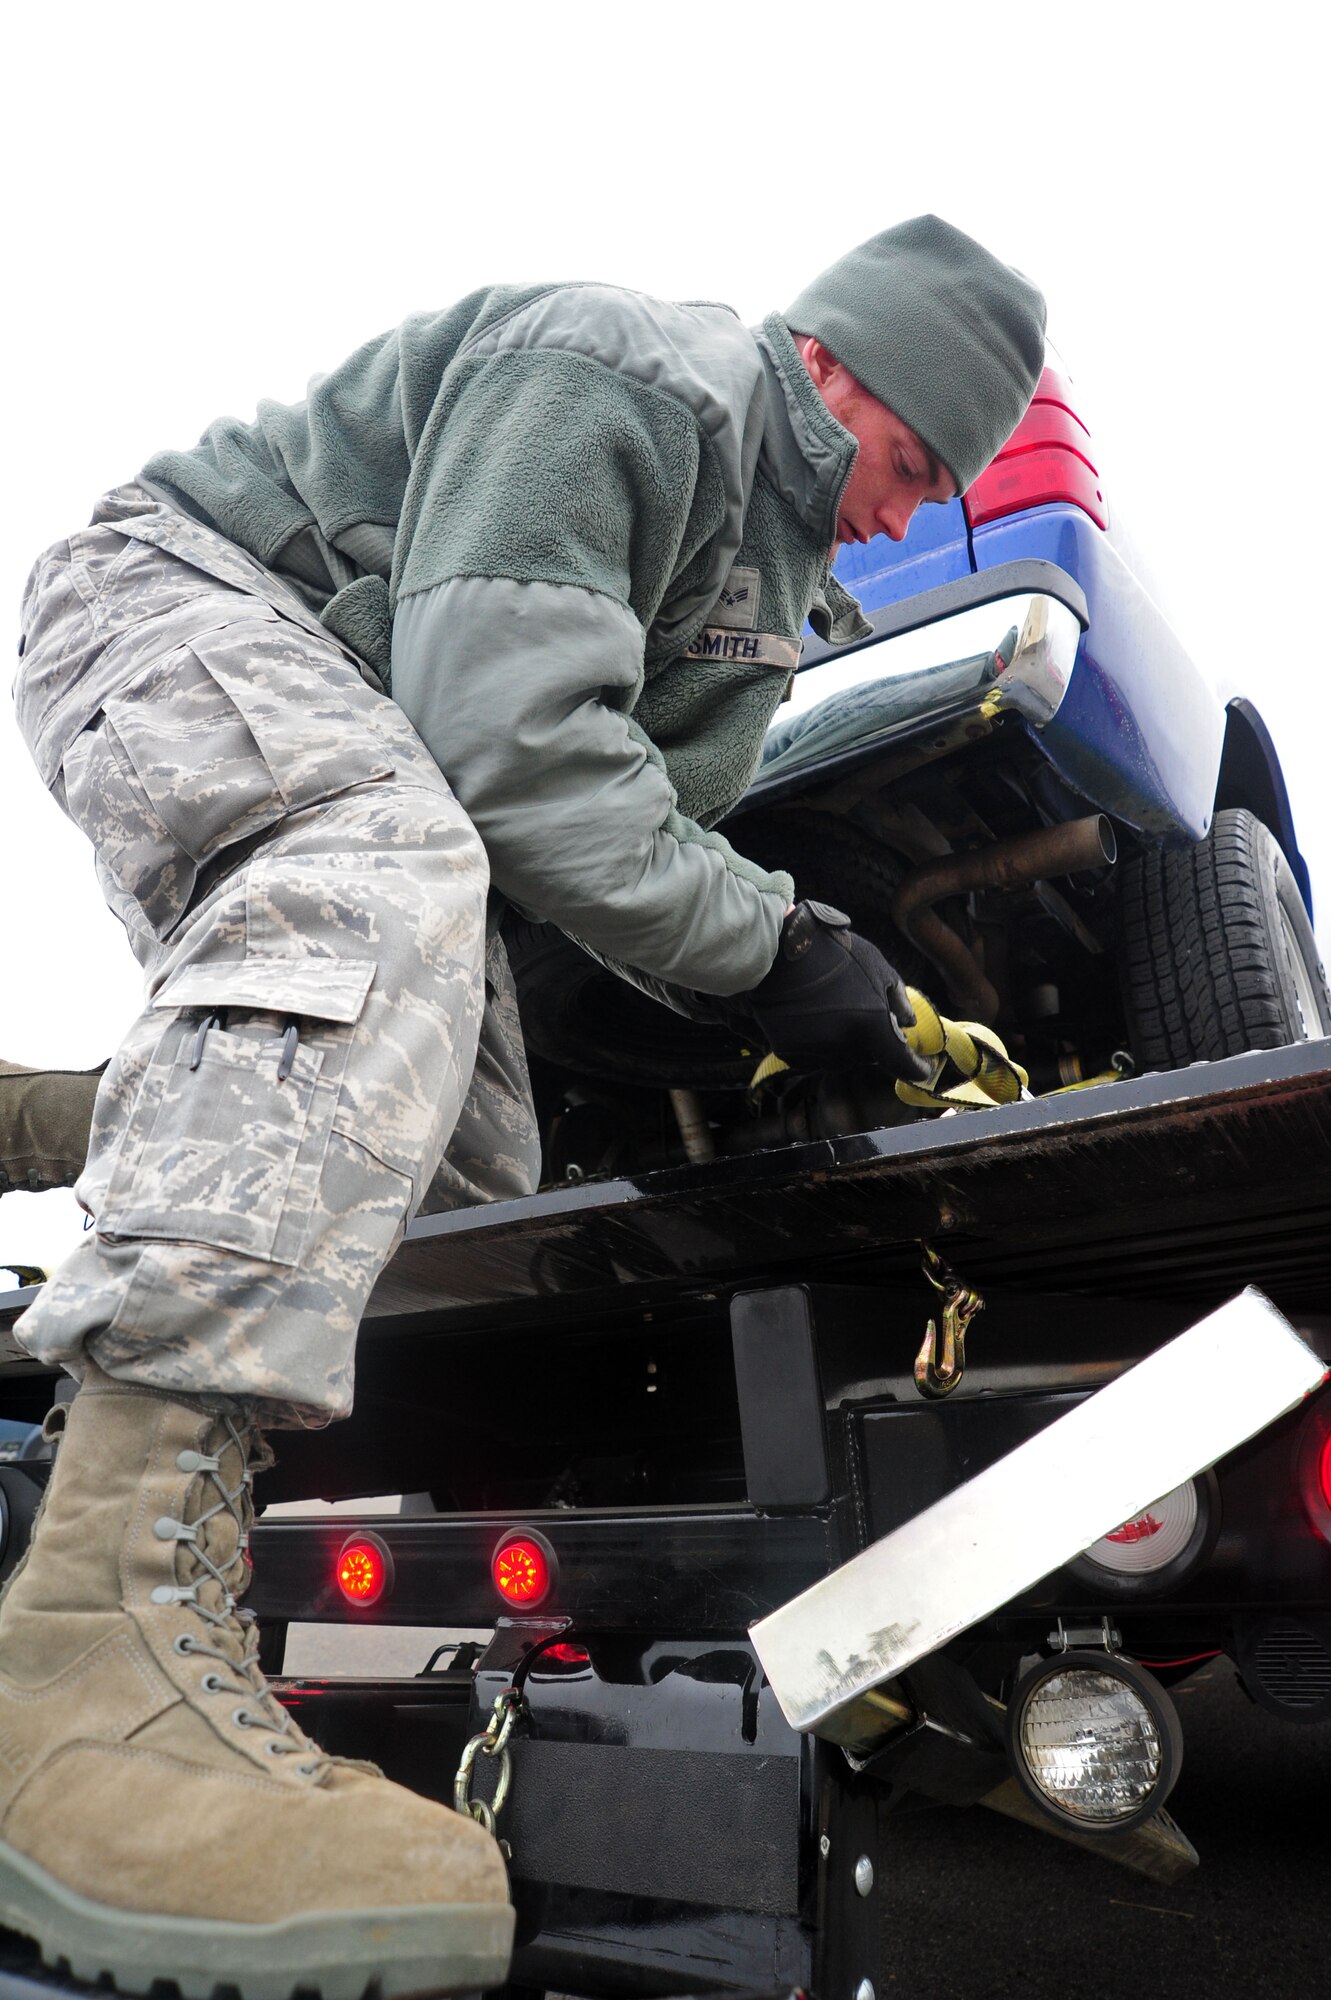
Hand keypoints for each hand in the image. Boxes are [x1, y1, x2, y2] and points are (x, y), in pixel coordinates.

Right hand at [739, 901, 930, 1080]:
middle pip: (868, 1058)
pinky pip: (814, 1058)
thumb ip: (897, 999)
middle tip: (864, 1015)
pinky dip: (819, 1046)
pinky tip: (813, 1019)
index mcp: (871, 1026)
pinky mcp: (790, 1052)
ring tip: (835, 1012)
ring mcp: (815, 1051)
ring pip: (841, 1060)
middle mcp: (844, 1046)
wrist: (777, 951)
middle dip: (872, 1042)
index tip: (924, 1068)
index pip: (900, 1063)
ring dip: (845, 1045)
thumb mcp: (877, 966)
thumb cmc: (832, 952)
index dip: (915, 1068)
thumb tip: (908, 1025)